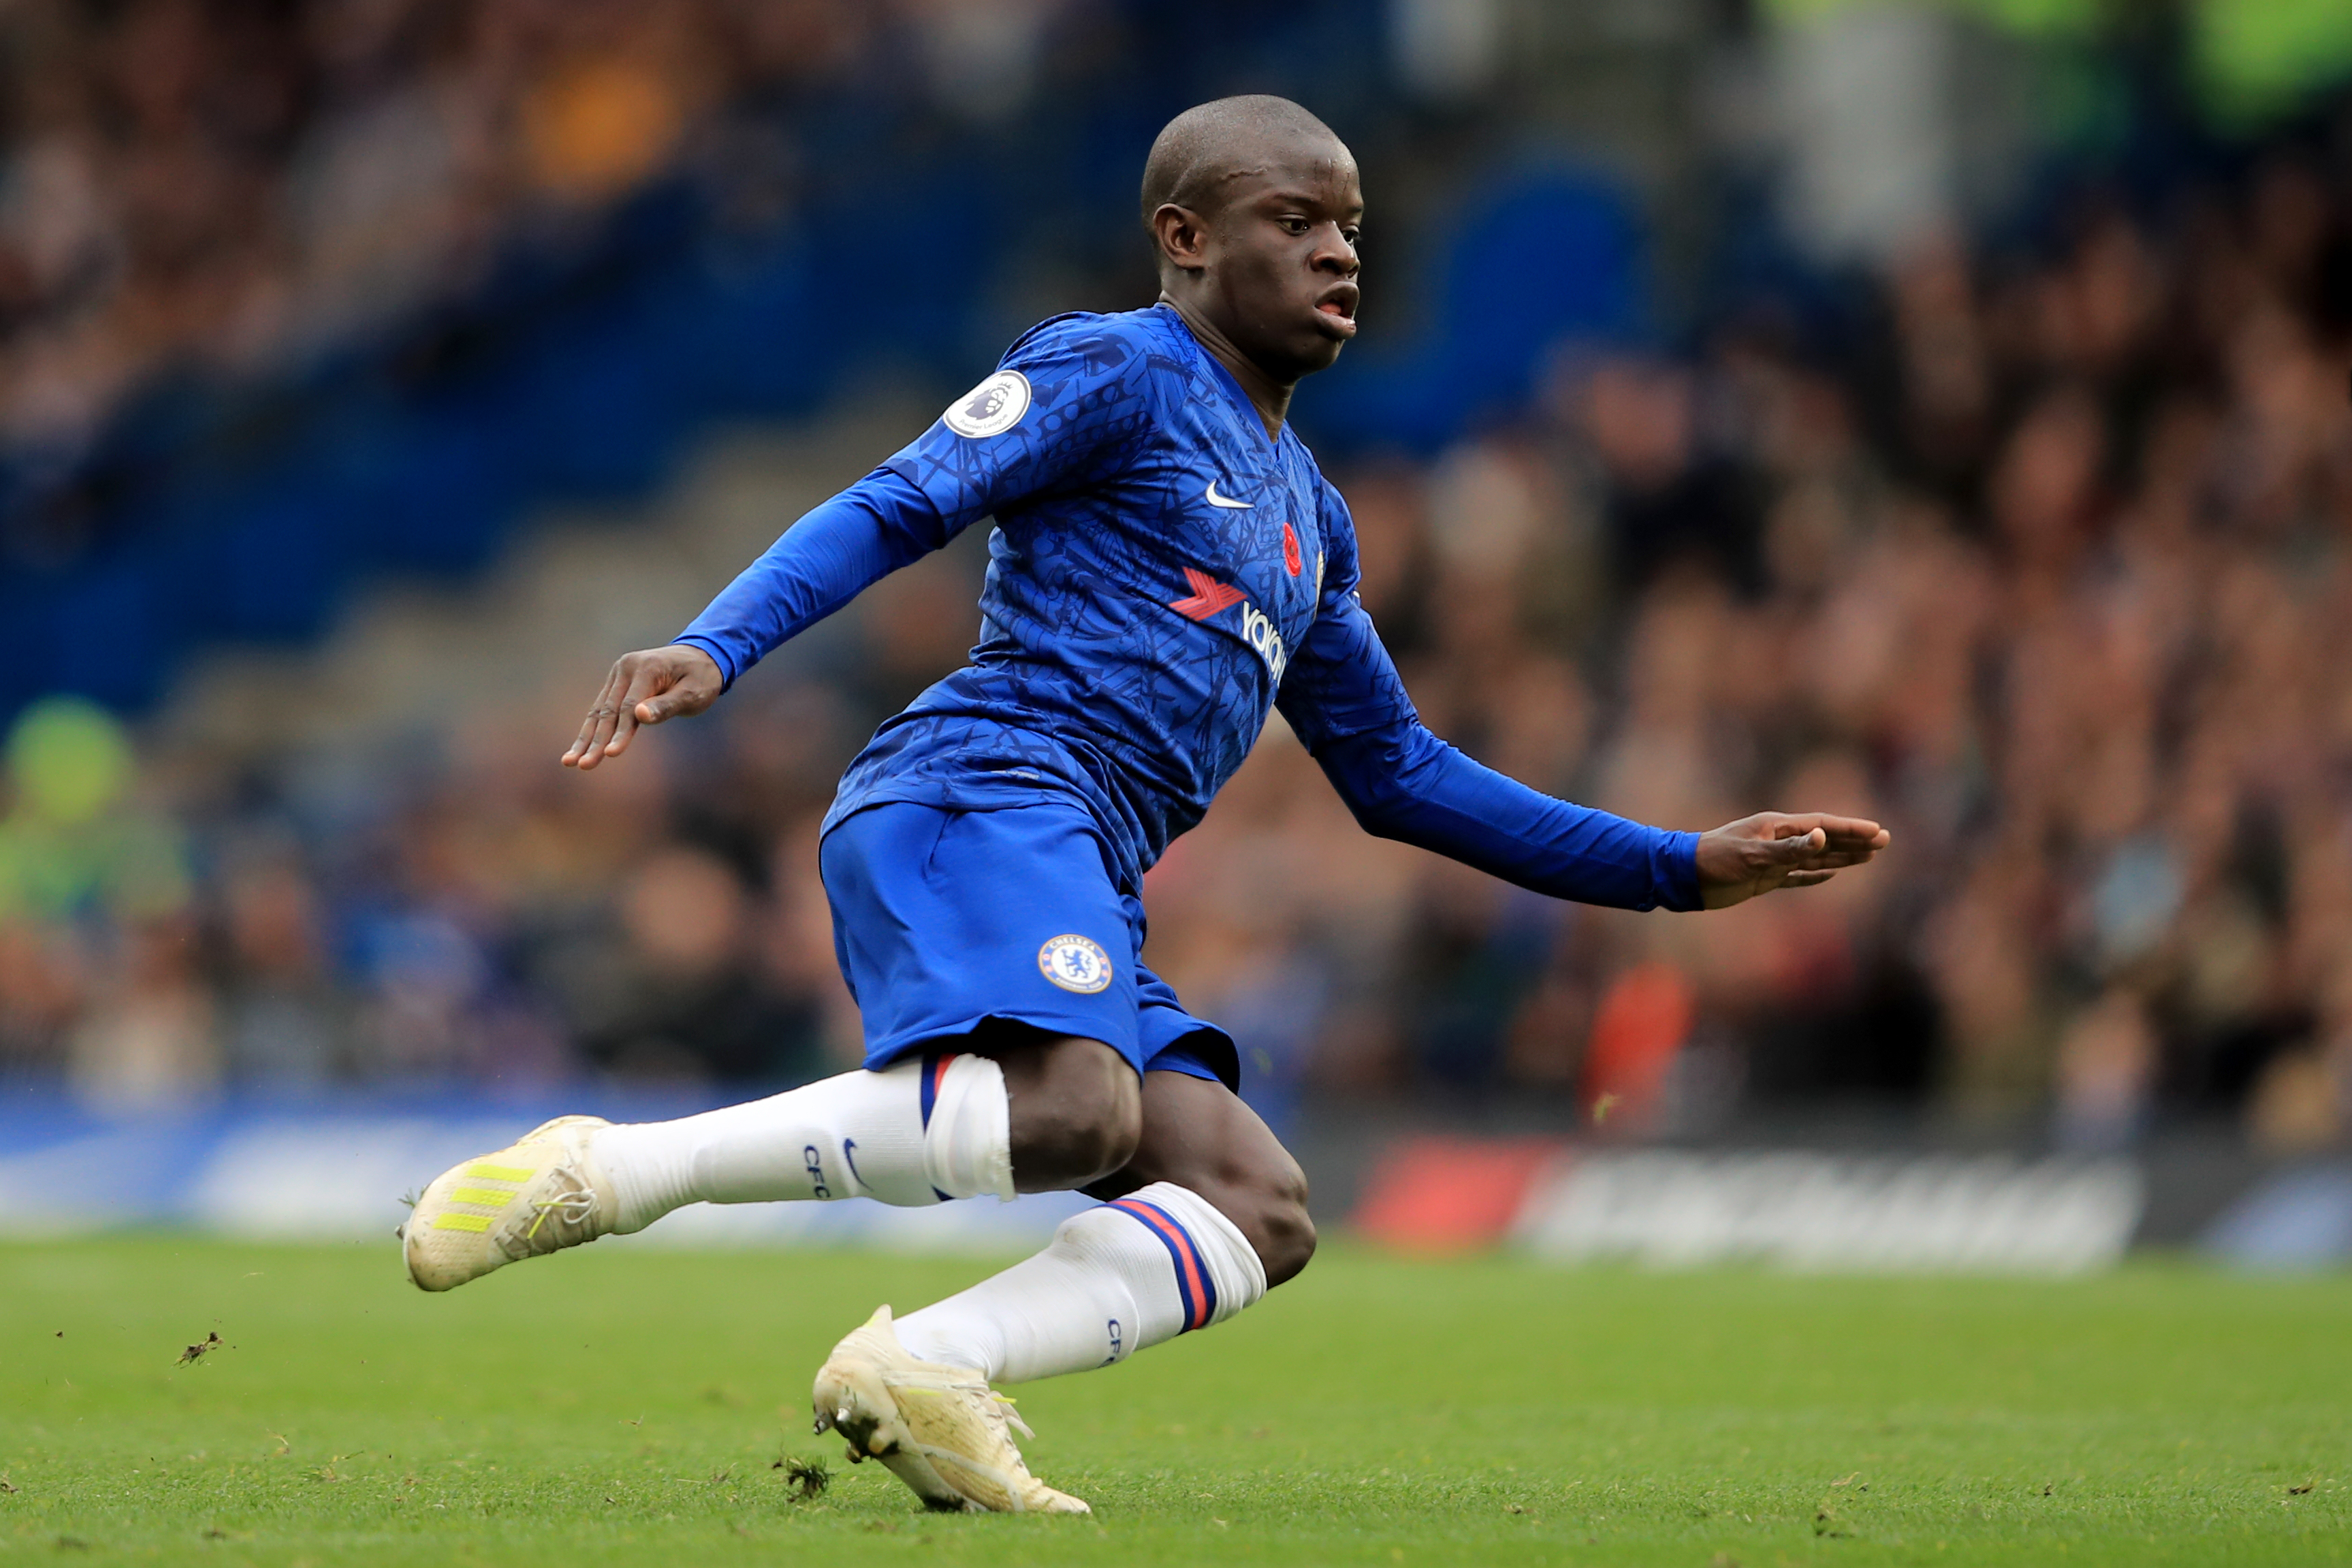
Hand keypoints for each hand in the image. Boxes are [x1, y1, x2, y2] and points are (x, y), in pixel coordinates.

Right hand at [561, 644, 723, 769]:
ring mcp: (619, 673)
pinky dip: (592, 729)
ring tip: (569, 762)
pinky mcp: (617, 682)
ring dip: (585, 738)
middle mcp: (626, 667)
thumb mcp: (693, 693)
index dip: (620, 733)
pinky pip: (603, 708)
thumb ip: (666, 705)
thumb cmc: (702, 679)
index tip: (611, 755)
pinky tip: (581, 748)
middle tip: (582, 765)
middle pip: (607, 710)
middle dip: (595, 741)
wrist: (702, 657)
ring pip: (599, 710)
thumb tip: (640, 716)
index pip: (628, 706)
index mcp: (646, 667)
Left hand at [1694, 812, 1889, 909]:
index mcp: (1776, 827)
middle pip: (1824, 839)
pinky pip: (1797, 876)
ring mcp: (1772, 859)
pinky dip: (1815, 875)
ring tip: (1869, 857)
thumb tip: (1821, 838)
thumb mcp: (1753, 855)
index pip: (1822, 826)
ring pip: (1815, 857)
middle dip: (1854, 840)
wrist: (1684, 878)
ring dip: (1841, 857)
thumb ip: (1789, 850)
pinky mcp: (1763, 877)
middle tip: (1884, 840)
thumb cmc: (1715, 861)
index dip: (1851, 829)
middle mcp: (1777, 840)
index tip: (1877, 832)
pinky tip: (1832, 874)